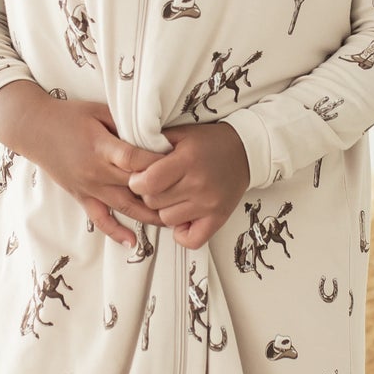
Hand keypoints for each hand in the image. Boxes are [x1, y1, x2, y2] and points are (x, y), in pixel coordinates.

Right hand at [0, 81, 165, 244]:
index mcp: (102, 146)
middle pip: (136, 187)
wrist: (34, 128)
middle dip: (162, 193)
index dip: (159, 164)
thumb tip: (155, 133)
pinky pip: (100, 219)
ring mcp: (89, 187)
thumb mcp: (100, 111)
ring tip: (173, 222)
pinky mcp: (81, 196)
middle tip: (188, 197)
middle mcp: (97, 171)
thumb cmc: (70, 115)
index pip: (136, 159)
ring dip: (148, 217)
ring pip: (124, 207)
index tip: (181, 165)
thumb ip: (126, 124)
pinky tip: (131, 242)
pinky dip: (115, 232)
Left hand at [126, 121, 250, 249]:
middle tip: (158, 186)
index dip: (137, 182)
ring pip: (167, 220)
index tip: (140, 178)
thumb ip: (154, 144)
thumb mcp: (181, 134)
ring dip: (165, 210)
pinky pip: (191, 239)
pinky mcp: (218, 218)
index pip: (148, 182)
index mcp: (187, 160)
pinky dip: (183, 233)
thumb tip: (128, 158)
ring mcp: (209, 204)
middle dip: (149, 194)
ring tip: (174, 197)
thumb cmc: (209, 142)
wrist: (245, 151)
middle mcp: (198, 184)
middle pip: (154, 202)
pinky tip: (183, 217)